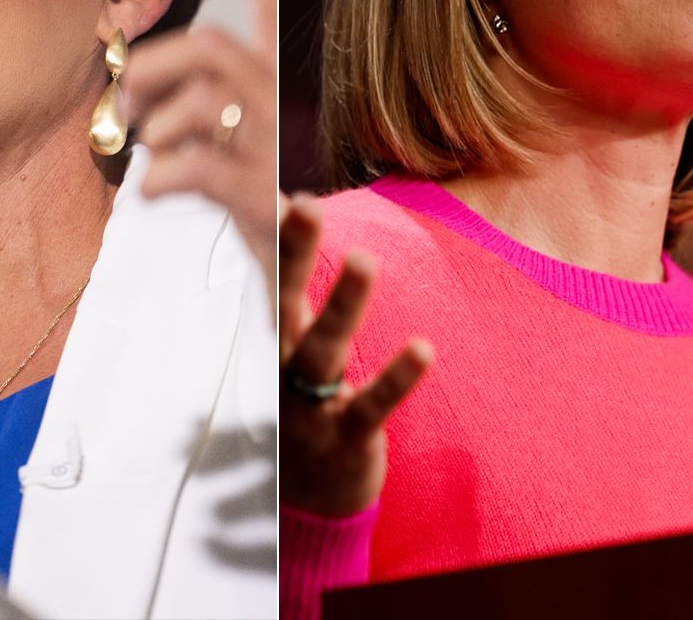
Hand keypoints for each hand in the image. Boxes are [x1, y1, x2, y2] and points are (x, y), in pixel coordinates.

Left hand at [125, 0, 278, 289]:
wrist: (296, 295)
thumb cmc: (249, 216)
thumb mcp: (223, 150)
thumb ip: (184, 111)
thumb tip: (122, 91)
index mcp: (273, 87)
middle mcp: (280, 109)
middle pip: (210, 46)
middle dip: (150, 70)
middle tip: (122, 111)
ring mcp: (274, 154)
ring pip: (199, 101)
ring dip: (152, 130)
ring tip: (145, 160)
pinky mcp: (260, 204)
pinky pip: (193, 165)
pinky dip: (159, 179)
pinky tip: (156, 196)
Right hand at [278, 193, 431, 515]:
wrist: (304, 507)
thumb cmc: (301, 406)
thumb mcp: (289, 349)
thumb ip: (288, 285)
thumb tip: (282, 205)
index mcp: (274, 340)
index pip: (268, 277)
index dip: (270, 235)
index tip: (273, 185)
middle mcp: (282, 368)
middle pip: (285, 302)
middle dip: (294, 254)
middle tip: (305, 205)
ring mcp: (309, 406)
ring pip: (323, 349)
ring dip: (344, 305)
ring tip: (367, 258)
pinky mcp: (344, 439)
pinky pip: (370, 406)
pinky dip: (395, 378)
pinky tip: (423, 349)